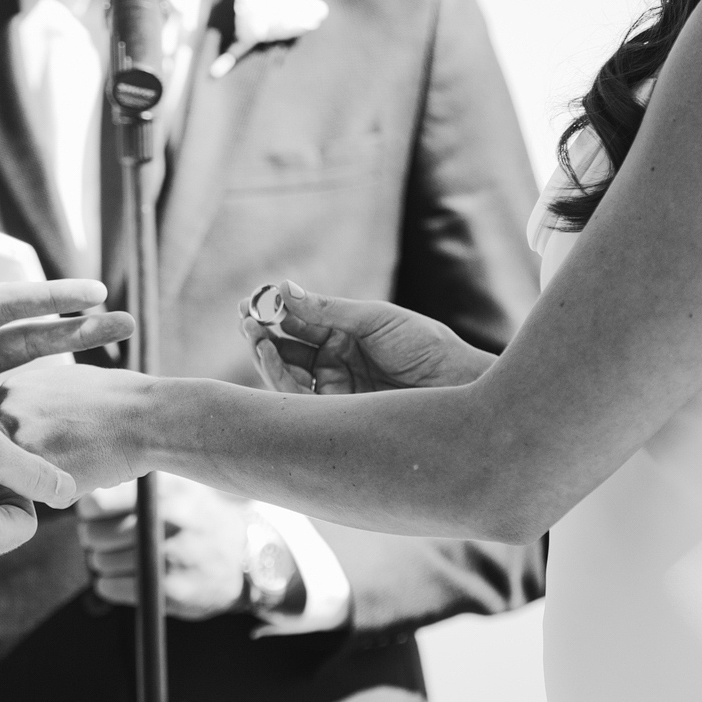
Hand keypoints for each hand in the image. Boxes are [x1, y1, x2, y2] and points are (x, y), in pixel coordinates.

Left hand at [0, 216, 135, 414]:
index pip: (11, 306)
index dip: (54, 298)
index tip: (97, 293)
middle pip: (33, 338)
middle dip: (81, 330)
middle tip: (129, 324)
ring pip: (27, 379)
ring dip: (69, 374)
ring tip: (116, 373)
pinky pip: (2, 423)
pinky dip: (34, 424)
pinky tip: (67, 432)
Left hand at [0, 361, 154, 494]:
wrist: (146, 417)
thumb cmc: (113, 400)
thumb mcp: (60, 384)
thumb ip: (29, 404)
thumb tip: (10, 425)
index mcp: (9, 390)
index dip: (11, 446)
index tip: (40, 446)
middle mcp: (7, 414)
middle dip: (25, 465)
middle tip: (67, 453)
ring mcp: (21, 444)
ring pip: (20, 480)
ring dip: (45, 480)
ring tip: (82, 459)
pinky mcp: (40, 473)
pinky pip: (43, 498)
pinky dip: (66, 494)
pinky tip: (91, 472)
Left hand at [77, 475, 254, 620]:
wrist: (242, 560)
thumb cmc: (196, 516)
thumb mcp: (177, 485)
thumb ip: (135, 482)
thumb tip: (81, 485)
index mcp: (167, 489)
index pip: (97, 501)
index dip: (89, 510)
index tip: (95, 513)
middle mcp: (169, 520)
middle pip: (93, 534)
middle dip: (94, 537)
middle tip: (108, 536)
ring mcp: (171, 557)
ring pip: (100, 562)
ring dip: (103, 561)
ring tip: (124, 555)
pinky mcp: (169, 591)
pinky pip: (111, 587)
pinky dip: (110, 583)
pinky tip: (128, 575)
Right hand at [240, 280, 493, 395]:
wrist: (457, 383)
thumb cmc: (425, 345)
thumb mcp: (375, 319)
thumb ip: (328, 309)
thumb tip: (284, 289)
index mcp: (343, 334)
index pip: (298, 321)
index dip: (273, 310)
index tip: (252, 299)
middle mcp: (333, 361)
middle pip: (286, 348)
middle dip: (261, 333)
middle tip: (245, 318)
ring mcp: (333, 387)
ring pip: (286, 374)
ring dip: (265, 355)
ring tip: (254, 334)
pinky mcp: (336, 412)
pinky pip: (299, 399)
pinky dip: (279, 379)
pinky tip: (270, 357)